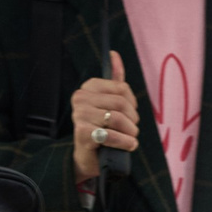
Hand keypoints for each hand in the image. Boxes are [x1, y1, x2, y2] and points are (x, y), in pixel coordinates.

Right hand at [70, 53, 139, 182]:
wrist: (88, 157)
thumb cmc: (101, 128)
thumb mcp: (109, 103)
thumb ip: (114, 80)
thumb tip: (114, 53)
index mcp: (88, 87)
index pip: (122, 88)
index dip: (132, 104)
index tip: (130, 114)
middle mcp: (80, 98)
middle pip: (121, 103)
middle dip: (132, 120)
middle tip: (132, 130)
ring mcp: (79, 115)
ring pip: (118, 118)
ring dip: (130, 132)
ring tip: (131, 139)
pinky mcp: (81, 133)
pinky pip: (111, 134)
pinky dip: (124, 142)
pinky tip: (128, 146)